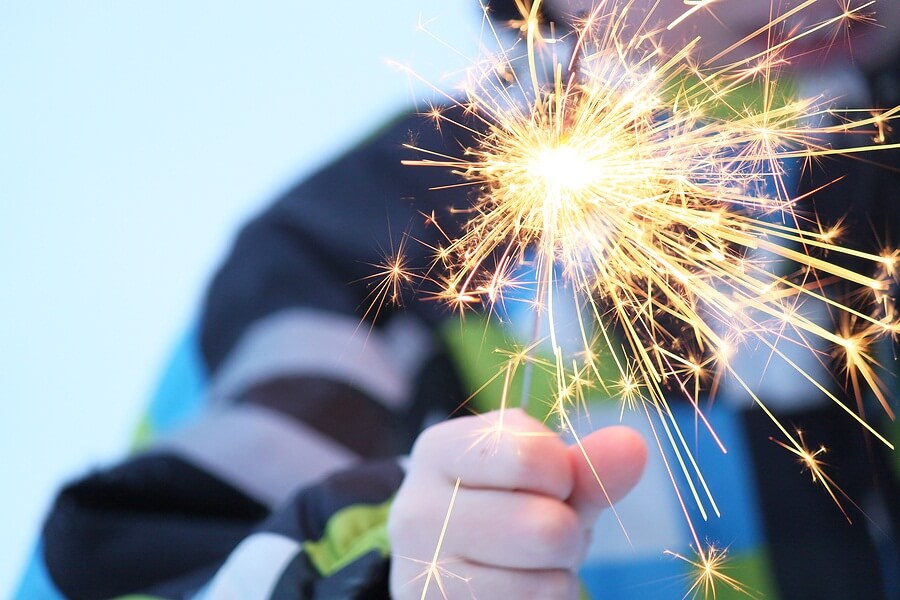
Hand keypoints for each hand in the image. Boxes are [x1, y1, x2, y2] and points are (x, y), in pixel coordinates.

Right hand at [388, 409, 646, 598]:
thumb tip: (633, 445)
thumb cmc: (505, 511)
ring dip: (556, 577)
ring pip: (546, 585)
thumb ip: (586, 465)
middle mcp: (415, 511)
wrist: (448, 572)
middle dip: (566, 534)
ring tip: (524, 566)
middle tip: (539, 534)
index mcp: (438, 451)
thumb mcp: (544, 481)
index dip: (561, 474)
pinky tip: (513, 593)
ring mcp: (420, 576)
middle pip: (546, 527)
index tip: (543, 481)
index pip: (530, 454)